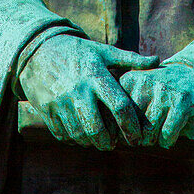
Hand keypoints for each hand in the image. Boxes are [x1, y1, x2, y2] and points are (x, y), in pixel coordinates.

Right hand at [17, 35, 158, 149]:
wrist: (37, 49)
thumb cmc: (77, 52)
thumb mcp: (102, 52)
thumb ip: (130, 59)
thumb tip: (156, 60)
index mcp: (96, 76)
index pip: (120, 106)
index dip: (132, 125)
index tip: (137, 136)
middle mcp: (78, 90)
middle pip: (97, 129)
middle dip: (109, 142)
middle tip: (114, 143)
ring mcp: (60, 102)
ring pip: (79, 135)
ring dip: (91, 143)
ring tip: (98, 140)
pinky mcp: (46, 110)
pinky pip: (63, 135)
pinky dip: (73, 140)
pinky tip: (80, 134)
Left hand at [119, 63, 193, 147]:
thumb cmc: (161, 89)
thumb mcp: (139, 89)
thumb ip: (123, 109)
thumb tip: (112, 137)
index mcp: (129, 79)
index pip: (117, 117)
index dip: (124, 130)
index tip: (133, 130)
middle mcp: (145, 81)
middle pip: (132, 127)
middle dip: (140, 137)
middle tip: (148, 133)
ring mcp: (164, 90)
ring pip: (149, 133)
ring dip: (155, 139)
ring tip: (160, 132)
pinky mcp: (181, 101)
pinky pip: (167, 134)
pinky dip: (168, 141)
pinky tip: (171, 134)